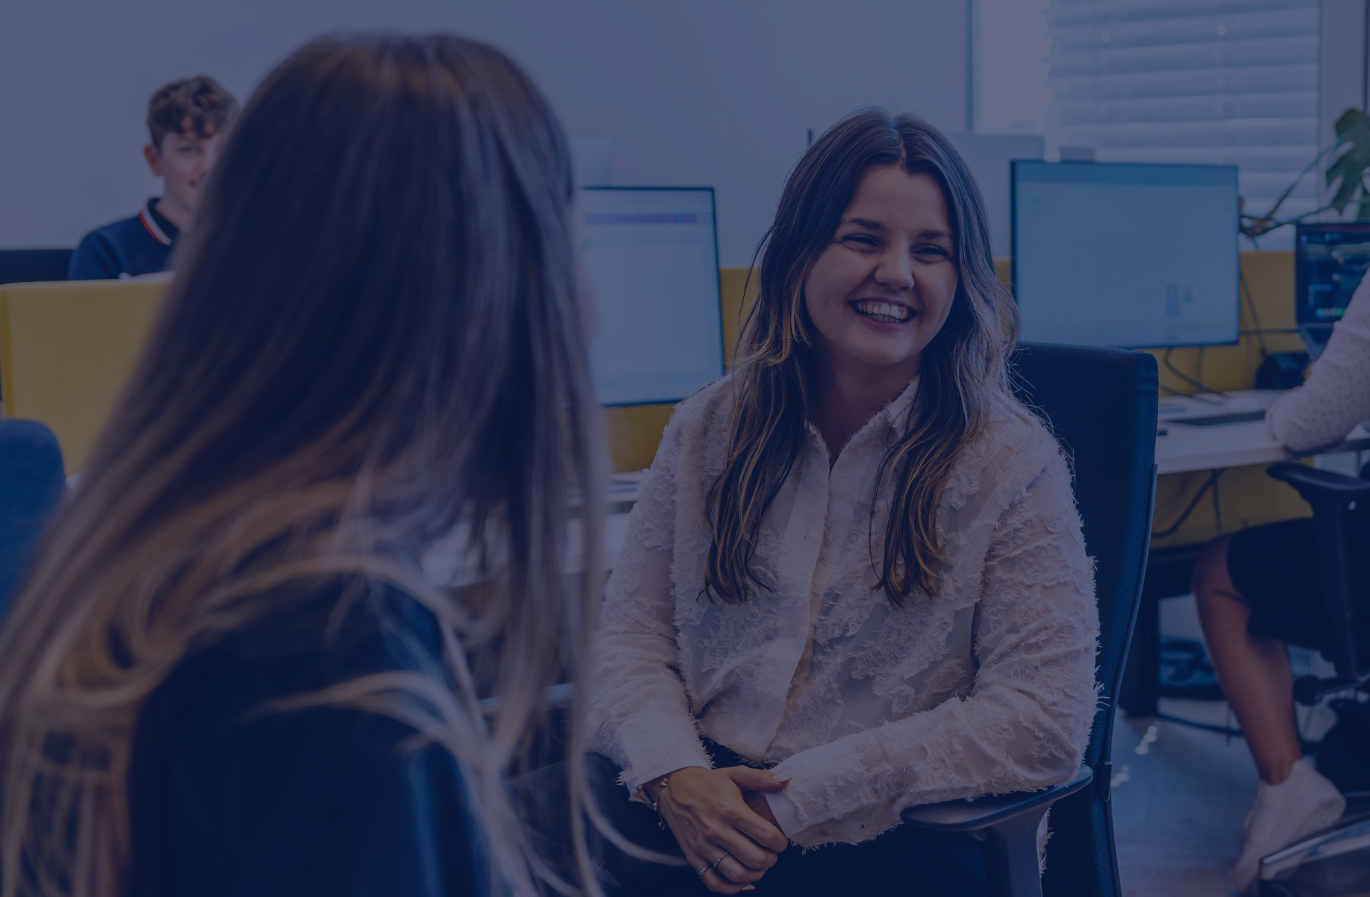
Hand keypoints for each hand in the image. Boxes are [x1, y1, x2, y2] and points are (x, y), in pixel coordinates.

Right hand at [654, 766, 790, 893]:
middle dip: (770, 860)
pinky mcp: (693, 856)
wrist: (673, 787)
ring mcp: (704, 846)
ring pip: (737, 874)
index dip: (780, 842)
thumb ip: (762, 778)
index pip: (767, 836)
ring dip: (755, 875)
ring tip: (758, 866)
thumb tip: (787, 781)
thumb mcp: (735, 774)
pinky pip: (713, 882)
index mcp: (731, 810)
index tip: (780, 841)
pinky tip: (742, 881)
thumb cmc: (707, 782)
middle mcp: (717, 831)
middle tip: (771, 853)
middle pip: (755, 859)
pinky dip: (731, 888)